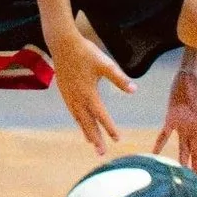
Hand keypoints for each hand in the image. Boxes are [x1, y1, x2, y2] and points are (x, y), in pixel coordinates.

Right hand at [49, 26, 133, 153]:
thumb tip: (134, 90)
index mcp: (88, 93)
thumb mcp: (105, 64)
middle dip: (95, 138)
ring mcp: (69, 96)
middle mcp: (77, 98)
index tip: (117, 139)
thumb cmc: (86, 52)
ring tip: (91, 143)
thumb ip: (119, 79)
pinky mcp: (64, 91)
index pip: (101, 115)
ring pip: (78, 118)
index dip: (110, 128)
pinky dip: (77, 120)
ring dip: (85, 131)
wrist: (62, 44)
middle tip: (101, 153)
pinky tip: (80, 122)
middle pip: (88, 123)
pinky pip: (72, 111)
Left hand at [155, 57, 196, 179]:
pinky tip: (154, 155)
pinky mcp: (172, 117)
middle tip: (194, 187)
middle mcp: (196, 130)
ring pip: (182, 148)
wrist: (193, 70)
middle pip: (196, 154)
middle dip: (196, 170)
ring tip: (177, 177)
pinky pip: (165, 135)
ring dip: (179, 161)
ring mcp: (184, 125)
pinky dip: (159, 144)